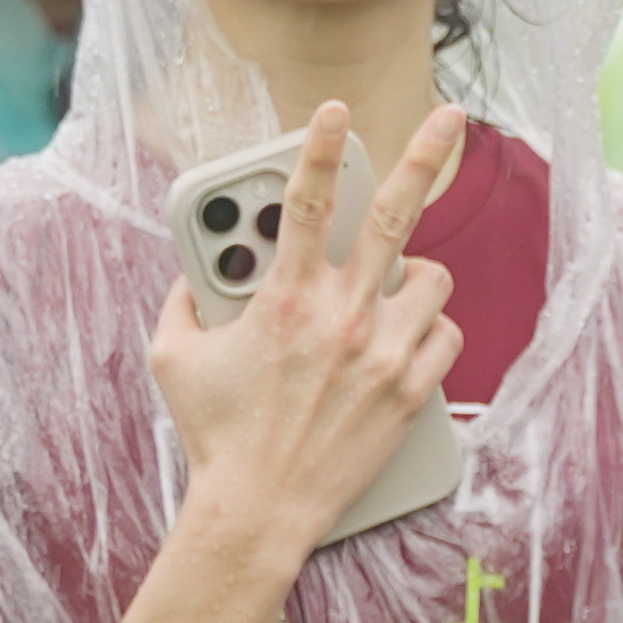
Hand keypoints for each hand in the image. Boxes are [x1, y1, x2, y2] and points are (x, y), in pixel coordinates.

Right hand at [146, 103, 469, 554]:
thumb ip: (185, 301)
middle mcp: (341, 316)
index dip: (318, 149)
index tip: (334, 111)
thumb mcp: (174, 358)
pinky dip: (428, 331)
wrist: (258, 511)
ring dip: (413, 276)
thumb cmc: (214, 434)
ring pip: (432, 277)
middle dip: (423, 155)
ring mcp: (384, 352)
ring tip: (387, 290)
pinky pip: (446, 335)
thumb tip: (194, 270)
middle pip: (394, 215)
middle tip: (448, 119)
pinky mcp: (413, 390)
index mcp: (283, 299)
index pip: (301, 204)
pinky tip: (401, 341)